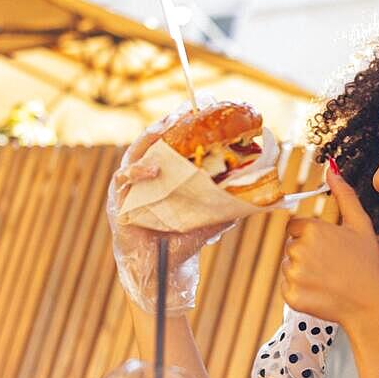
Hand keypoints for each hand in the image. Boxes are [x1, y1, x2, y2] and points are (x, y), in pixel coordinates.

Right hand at [108, 103, 231, 314]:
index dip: (181, 121)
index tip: (201, 104)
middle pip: (152, 140)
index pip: (169, 140)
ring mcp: (128, 189)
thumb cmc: (180, 242)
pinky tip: (154, 167)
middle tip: (187, 107)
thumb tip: (259, 198)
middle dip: (167, 121)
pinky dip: (138, 172)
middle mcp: (142, 177)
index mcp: (161, 175)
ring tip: (169, 126)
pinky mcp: (119, 204)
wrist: (162, 273)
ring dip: (152, 138)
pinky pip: (123, 181)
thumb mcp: (208, 218)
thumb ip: (225, 205)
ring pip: (135, 154)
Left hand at [280, 170, 378, 324]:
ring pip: (288, 268)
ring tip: (328, 280)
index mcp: (312, 229)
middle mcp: (299, 250)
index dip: (311, 238)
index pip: (295, 228)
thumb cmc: (368, 263)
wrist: (372, 304)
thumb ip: (344, 195)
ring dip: (303, 274)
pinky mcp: (292, 296)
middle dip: (307, 255)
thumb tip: (332, 168)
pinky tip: (322, 293)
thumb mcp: (360, 225)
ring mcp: (294, 274)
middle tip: (332, 267)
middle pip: (291, 248)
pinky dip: (301, 293)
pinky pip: (287, 289)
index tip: (328, 249)